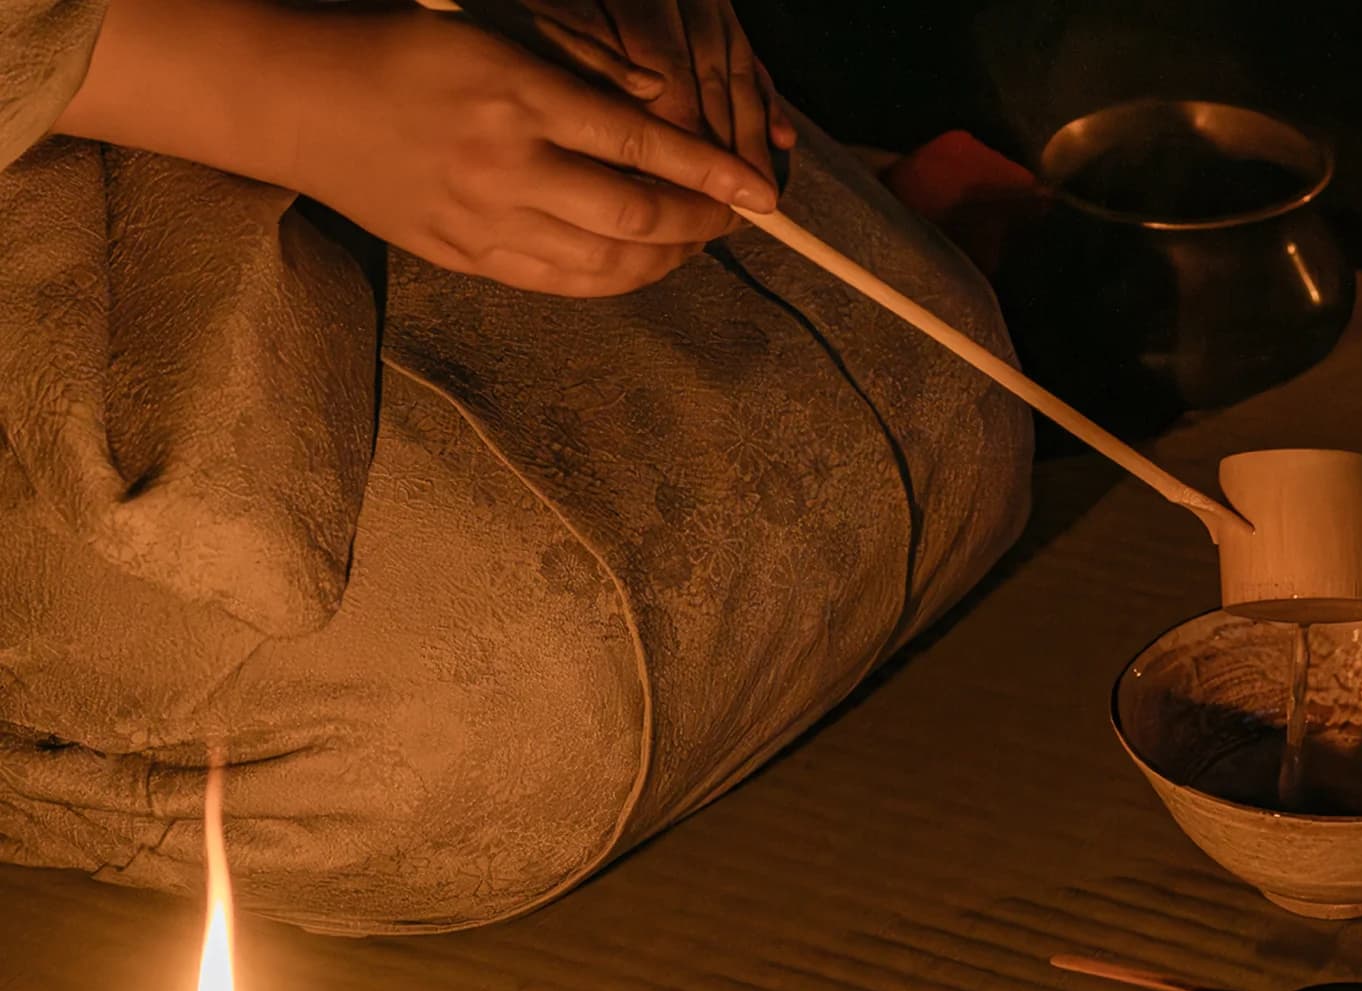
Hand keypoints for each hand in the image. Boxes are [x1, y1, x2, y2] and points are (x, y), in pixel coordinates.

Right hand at [283, 10, 780, 295]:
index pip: (644, 147)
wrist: (291, 98)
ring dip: (665, 262)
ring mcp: (483, 219)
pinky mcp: (462, 255)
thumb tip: (664, 98)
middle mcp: (507, 166)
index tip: (760, 195)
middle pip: (636, 217)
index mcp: (519, 95)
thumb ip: (583, 59)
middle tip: (732, 219)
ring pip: (605, 264)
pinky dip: (613, 281)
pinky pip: (559, 283)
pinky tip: (637, 265)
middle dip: (701, 225)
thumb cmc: (396, 46)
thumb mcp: (491, 25)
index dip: (713, 175)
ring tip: (692, 245)